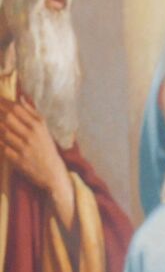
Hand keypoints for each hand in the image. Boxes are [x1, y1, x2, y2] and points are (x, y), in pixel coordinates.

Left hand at [0, 95, 74, 226]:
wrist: (53, 174)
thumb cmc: (47, 149)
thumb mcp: (44, 130)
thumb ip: (32, 113)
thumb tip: (21, 97)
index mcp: (38, 126)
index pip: (16, 108)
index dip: (2, 102)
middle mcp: (31, 135)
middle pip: (8, 118)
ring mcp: (24, 148)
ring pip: (3, 131)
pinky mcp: (18, 160)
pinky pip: (2, 147)